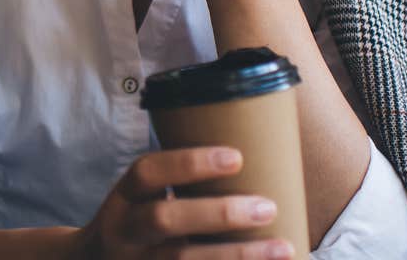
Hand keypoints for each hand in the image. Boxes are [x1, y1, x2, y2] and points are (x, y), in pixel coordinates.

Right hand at [72, 147, 291, 259]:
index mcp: (123, 199)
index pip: (147, 172)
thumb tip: (252, 156)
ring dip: (237, 256)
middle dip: (219, 214)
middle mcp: (126, 233)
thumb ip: (178, 186)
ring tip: (282, 248)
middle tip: (267, 207)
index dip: (189, 163)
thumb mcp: (140, 201)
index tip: (237, 157)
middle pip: (165, 220)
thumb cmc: (139, 225)